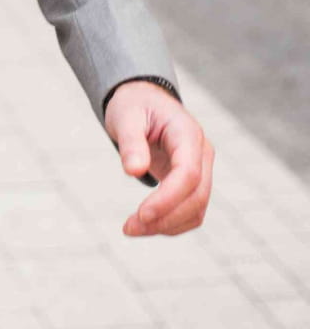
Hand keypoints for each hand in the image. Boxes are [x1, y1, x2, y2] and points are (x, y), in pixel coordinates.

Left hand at [104, 80, 214, 236]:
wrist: (142, 100)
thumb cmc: (133, 105)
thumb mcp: (126, 115)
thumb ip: (131, 142)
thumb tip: (134, 171)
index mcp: (187, 133)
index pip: (189, 174)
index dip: (168, 198)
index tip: (141, 215)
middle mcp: (201, 153)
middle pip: (197, 196)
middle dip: (166, 218)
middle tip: (129, 228)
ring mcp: (200, 168)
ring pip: (196, 208)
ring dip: (167, 225)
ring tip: (131, 229)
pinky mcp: (191, 180)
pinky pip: (190, 209)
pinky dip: (171, 222)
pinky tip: (145, 224)